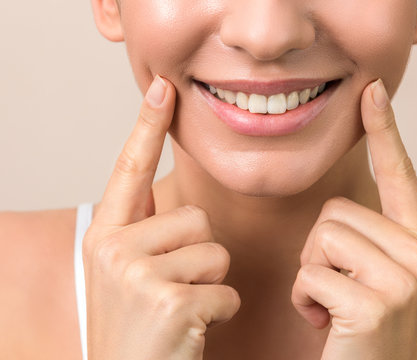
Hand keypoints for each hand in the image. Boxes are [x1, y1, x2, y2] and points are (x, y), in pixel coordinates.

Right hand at [82, 75, 240, 359]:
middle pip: (196, 217)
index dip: (147, 126)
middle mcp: (112, 246)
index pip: (129, 168)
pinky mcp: (168, 300)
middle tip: (173, 291)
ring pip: (215, 252)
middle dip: (199, 255)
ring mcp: (136, 272)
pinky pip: (226, 289)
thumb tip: (181, 206)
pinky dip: (220, 312)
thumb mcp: (128, 274)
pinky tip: (191, 329)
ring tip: (181, 309)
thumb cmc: (138, 327)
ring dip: (209, 283)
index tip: (163, 87)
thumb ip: (148, 234)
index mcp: (105, 235)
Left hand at [291, 79, 416, 359]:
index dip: (385, 131)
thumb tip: (336, 210)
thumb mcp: (371, 275)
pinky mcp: (377, 303)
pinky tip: (327, 324)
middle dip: (320, 250)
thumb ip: (363, 237)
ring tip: (333, 305)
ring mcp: (404, 277)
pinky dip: (305, 301)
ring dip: (312, 275)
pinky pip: (310, 275)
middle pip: (336, 212)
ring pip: (320, 238)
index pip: (400, 174)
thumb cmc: (362, 327)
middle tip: (338, 287)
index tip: (372, 92)